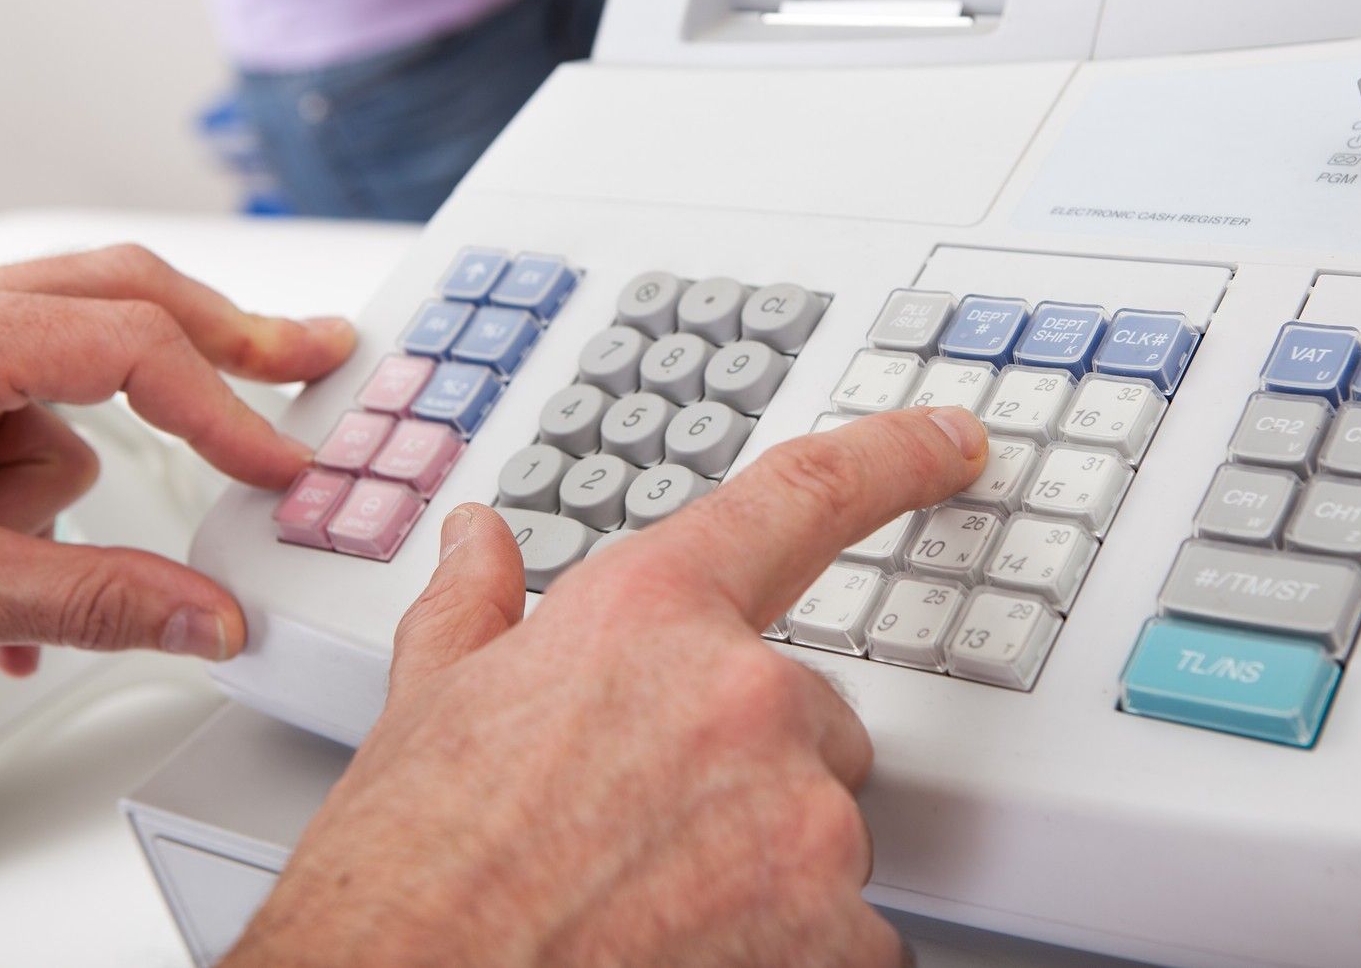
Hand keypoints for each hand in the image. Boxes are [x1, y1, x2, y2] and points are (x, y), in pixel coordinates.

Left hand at [0, 244, 353, 674]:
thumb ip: (88, 602)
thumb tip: (208, 616)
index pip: (134, 345)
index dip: (224, 409)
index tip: (277, 464)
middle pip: (127, 296)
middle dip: (221, 344)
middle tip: (310, 353)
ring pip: (67, 382)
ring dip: (58, 476)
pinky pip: (19, 421)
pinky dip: (26, 491)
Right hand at [227, 406, 986, 967]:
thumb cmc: (411, 874)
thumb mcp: (428, 707)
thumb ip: (476, 606)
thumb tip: (477, 543)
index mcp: (651, 616)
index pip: (804, 498)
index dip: (893, 457)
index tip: (949, 444)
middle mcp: (744, 699)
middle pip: (808, 711)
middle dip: (747, 757)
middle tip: (646, 817)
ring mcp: (801, 821)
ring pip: (823, 823)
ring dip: (764, 859)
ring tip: (649, 898)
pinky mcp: (837, 937)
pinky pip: (850, 931)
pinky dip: (792, 946)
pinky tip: (694, 952)